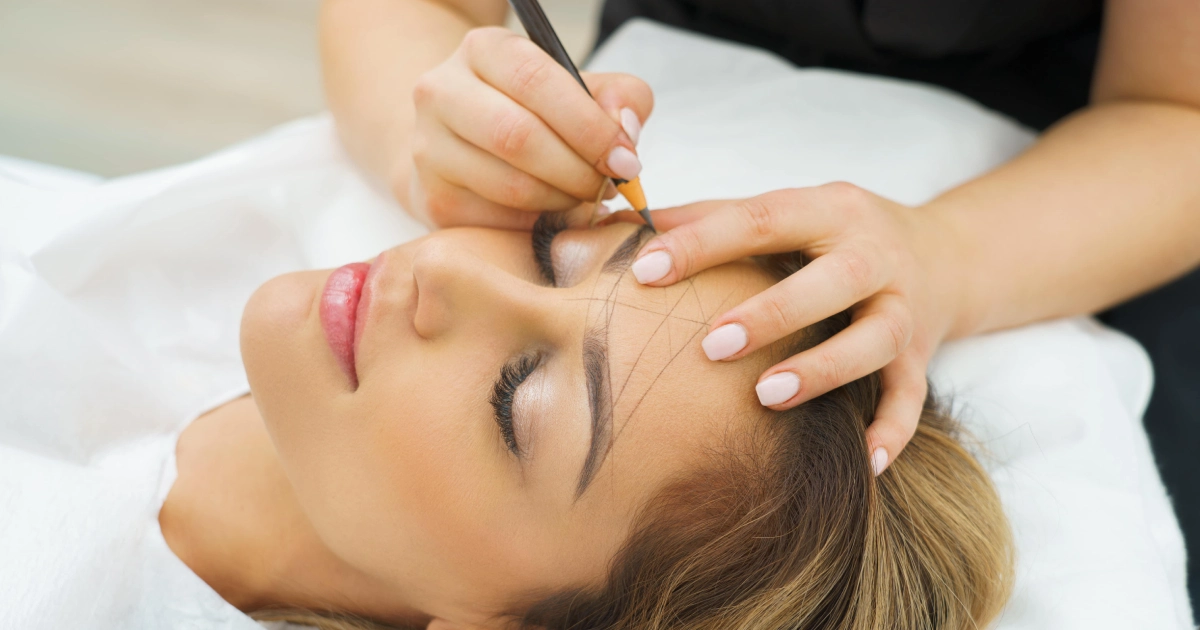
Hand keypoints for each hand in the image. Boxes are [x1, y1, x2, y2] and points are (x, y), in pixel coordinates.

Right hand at [407, 26, 652, 228]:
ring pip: (509, 185)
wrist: (462, 141)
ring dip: (562, 201)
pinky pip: (499, 221)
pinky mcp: (434, 198)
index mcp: (483, 50)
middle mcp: (441, 92)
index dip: (588, 125)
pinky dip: (539, 224)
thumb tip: (625, 130)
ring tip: (583, 198)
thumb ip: (617, 97)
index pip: (535, 81)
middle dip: (578, 170)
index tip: (624, 159)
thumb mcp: (576, 89)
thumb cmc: (531, 112)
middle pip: (518, 136)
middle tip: (608, 186)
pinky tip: (554, 214)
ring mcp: (429, 148)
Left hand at [626, 183, 962, 474]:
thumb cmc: (837, 235)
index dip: (704, 243)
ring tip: (766, 396)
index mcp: (829, 210)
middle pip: (834, 280)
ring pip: (876, 340)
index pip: (762, 219)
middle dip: (773, 313)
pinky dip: (892, 433)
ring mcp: (904, 307)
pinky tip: (863, 463)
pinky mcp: (922, 355)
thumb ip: (711, 217)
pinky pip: (912, 398)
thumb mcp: (787, 211)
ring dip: (824, 369)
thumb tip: (624, 223)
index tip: (646, 270)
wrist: (947, 255)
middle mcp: (874, 255)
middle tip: (711, 346)